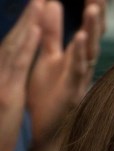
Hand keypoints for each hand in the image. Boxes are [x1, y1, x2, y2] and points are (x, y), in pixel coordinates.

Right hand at [0, 0, 43, 150]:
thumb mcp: (6, 109)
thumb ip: (10, 90)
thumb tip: (16, 83)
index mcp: (2, 80)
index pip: (14, 50)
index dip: (25, 30)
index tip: (38, 10)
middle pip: (14, 40)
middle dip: (28, 18)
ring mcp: (1, 81)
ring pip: (15, 45)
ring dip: (28, 22)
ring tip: (41, 2)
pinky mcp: (6, 92)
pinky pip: (18, 64)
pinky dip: (26, 45)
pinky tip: (36, 30)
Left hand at [27, 0, 104, 150]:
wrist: (47, 134)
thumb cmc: (48, 97)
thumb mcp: (47, 57)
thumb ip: (50, 32)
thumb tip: (51, 2)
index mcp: (75, 57)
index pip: (88, 28)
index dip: (93, 10)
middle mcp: (82, 67)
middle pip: (93, 36)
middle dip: (98, 15)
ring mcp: (79, 80)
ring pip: (89, 51)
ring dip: (92, 30)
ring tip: (93, 8)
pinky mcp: (72, 92)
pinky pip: (78, 70)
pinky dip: (80, 54)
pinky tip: (81, 37)